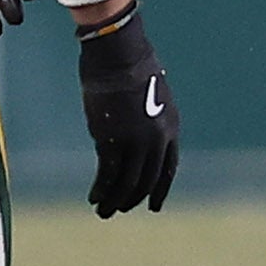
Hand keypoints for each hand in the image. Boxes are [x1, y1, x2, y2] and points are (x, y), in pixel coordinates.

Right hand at [76, 0, 178, 216]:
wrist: (118, 54)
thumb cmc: (128, 63)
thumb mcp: (147, 91)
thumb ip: (143, 112)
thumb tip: (130, 119)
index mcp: (170, 128)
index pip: (168, 169)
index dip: (160, 189)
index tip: (152, 205)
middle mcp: (157, 140)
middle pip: (147, 179)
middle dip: (133, 198)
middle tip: (120, 210)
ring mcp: (136, 142)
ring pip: (128, 182)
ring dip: (116, 200)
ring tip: (104, 211)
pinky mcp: (112, 141)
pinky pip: (108, 174)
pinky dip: (102, 189)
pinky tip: (94, 197)